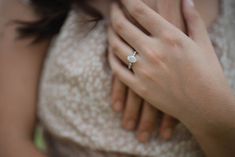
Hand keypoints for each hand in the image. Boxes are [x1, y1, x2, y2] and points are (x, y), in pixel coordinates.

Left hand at [109, 0, 231, 131]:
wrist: (205, 106)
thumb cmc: (208, 73)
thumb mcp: (203, 43)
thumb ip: (193, 19)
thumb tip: (186, 0)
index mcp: (169, 37)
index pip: (140, 11)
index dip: (128, 1)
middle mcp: (153, 51)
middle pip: (122, 26)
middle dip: (114, 13)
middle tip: (113, 9)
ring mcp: (143, 70)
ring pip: (115, 46)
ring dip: (110, 33)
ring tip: (111, 27)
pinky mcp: (138, 87)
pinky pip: (116, 69)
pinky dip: (111, 57)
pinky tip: (112, 51)